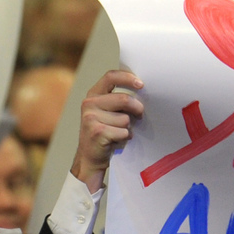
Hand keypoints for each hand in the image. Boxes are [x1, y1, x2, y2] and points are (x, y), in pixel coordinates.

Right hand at [70, 70, 143, 192]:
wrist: (89, 157)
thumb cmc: (104, 132)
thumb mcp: (107, 111)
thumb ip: (118, 100)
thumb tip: (143, 92)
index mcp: (93, 94)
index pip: (111, 77)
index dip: (127, 78)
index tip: (141, 84)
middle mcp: (89, 103)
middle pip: (124, 99)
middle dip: (137, 109)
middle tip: (140, 115)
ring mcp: (91, 118)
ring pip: (125, 119)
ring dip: (128, 128)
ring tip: (120, 133)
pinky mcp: (97, 132)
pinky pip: (123, 132)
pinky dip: (125, 138)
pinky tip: (117, 141)